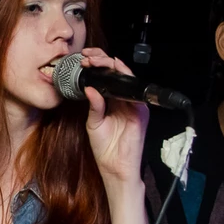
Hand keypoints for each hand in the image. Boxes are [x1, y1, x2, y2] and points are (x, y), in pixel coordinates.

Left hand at [80, 48, 148, 185]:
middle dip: (101, 60)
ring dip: (111, 65)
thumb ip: (94, 105)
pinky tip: (114, 70)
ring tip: (95, 61)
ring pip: (126, 77)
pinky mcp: (141, 110)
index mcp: (111, 102)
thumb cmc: (105, 148)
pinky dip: (125, 77)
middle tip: (87, 57)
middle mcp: (123, 100)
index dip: (95, 66)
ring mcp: (133, 104)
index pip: (105, 78)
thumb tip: (90, 87)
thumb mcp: (93, 123)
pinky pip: (135, 90)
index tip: (82, 60)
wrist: (115, 166)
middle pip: (115, 73)